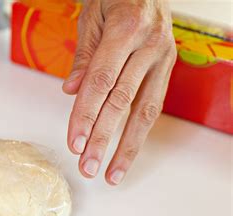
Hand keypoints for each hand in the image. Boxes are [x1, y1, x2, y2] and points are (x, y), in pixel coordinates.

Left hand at [62, 0, 175, 184]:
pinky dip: (140, 130)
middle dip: (104, 138)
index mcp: (126, 29)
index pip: (102, 82)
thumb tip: (71, 92)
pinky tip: (128, 151)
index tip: (75, 143)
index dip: (87, 115)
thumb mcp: (90, 17)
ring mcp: (163, 57)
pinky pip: (154, 103)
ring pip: (145, 110)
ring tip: (112, 174)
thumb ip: (83, 57)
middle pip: (122, 101)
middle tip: (88, 166)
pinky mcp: (168, 66)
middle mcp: (150, 46)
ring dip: (127, 146)